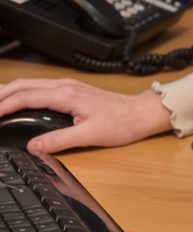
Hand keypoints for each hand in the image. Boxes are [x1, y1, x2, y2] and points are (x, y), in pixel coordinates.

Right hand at [0, 78, 171, 152]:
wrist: (140, 113)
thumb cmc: (121, 123)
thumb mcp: (90, 135)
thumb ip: (60, 140)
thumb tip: (33, 147)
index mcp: (66, 94)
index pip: (26, 96)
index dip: (3, 105)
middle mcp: (65, 86)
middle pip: (23, 84)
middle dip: (1, 95)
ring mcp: (67, 86)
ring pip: (30, 84)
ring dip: (9, 92)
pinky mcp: (70, 90)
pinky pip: (39, 88)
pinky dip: (21, 93)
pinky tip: (15, 102)